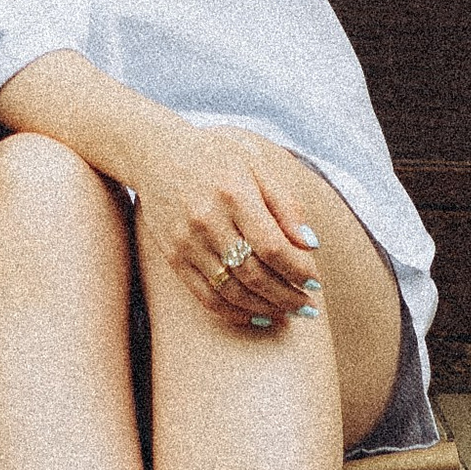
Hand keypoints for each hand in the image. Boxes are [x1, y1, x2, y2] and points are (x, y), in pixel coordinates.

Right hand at [127, 120, 329, 327]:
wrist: (155, 155)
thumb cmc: (214, 157)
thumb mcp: (255, 165)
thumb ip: (286, 204)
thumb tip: (311, 245)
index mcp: (234, 194)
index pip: (272, 246)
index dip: (298, 271)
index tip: (315, 284)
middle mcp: (208, 220)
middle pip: (254, 274)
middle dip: (287, 297)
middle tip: (307, 308)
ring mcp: (187, 241)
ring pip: (231, 290)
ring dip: (264, 308)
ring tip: (286, 313)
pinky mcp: (173, 256)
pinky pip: (205, 296)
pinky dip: (233, 311)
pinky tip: (255, 314)